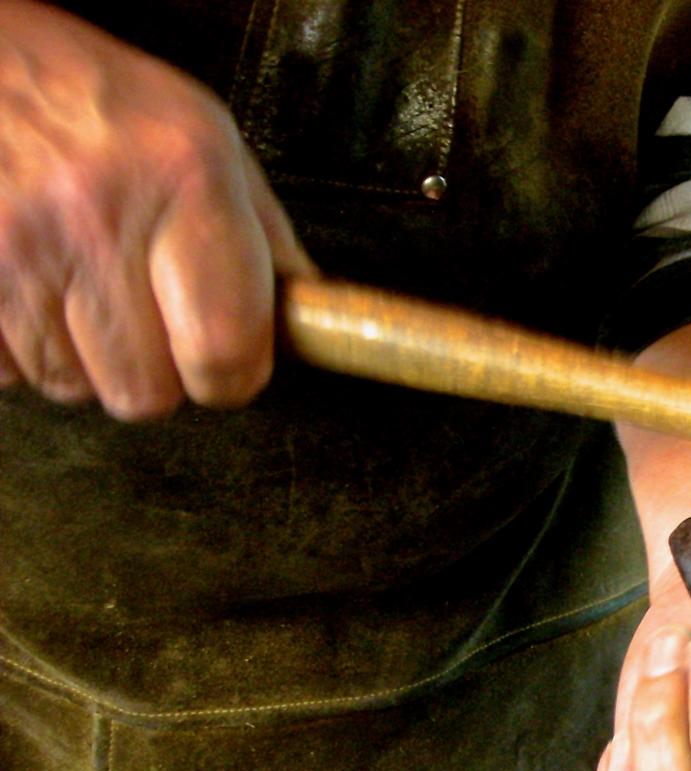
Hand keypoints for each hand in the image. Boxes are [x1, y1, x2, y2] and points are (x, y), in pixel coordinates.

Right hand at [0, 2, 313, 417]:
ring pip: (76, 388)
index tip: (228, 361)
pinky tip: (38, 288)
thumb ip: (261, 235)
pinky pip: (11, 372)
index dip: (232, 375)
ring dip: (88, 359)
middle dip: (157, 372)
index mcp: (185, 179)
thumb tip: (301, 318)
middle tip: (150, 316)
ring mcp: (18, 250)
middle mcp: (99, 217)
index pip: (225, 352)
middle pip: (149, 393)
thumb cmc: (93, 96)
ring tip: (85, 285)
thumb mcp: (204, 136)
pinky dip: (26, 345)